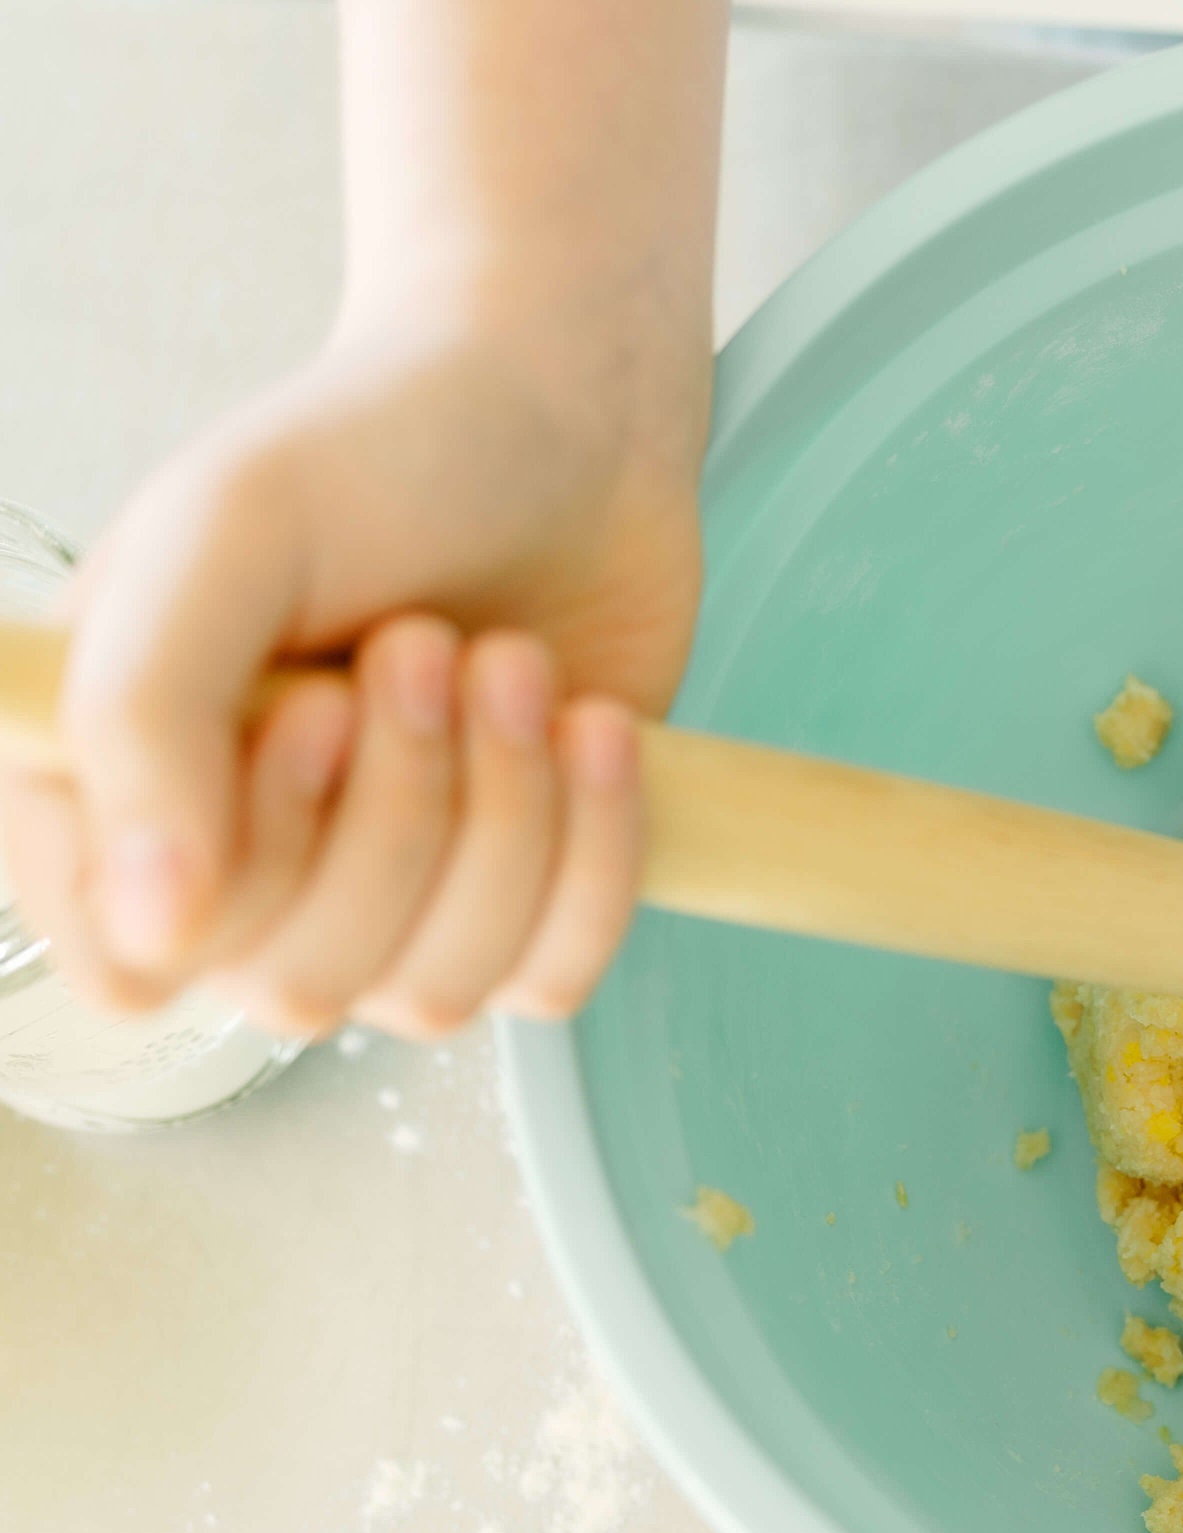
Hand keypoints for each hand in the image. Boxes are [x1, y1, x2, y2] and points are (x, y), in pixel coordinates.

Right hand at [0, 315, 702, 1037]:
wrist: (565, 421)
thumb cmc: (377, 457)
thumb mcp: (222, 537)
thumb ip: (143, 719)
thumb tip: (151, 940)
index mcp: (116, 784)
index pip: (131, 965)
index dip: (240, 869)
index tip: (314, 711)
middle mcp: (237, 865)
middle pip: (298, 984)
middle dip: (397, 812)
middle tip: (432, 643)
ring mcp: (383, 898)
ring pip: (430, 993)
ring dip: (502, 820)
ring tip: (514, 661)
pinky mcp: (521, 902)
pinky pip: (551, 980)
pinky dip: (593, 860)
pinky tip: (598, 729)